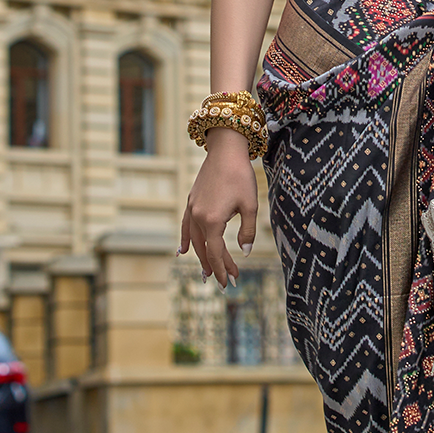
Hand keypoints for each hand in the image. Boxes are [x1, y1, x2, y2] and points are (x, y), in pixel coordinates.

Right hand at [178, 127, 257, 288]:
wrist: (226, 150)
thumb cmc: (241, 176)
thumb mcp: (250, 205)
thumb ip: (247, 231)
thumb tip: (244, 252)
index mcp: (212, 220)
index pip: (216, 253)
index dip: (223, 269)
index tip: (229, 282)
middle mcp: (198, 217)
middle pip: (205, 249)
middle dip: (216, 266)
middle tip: (226, 282)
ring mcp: (192, 209)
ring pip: (194, 240)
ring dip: (201, 257)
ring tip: (207, 273)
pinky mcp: (191, 201)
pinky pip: (186, 226)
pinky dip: (186, 240)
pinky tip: (183, 251)